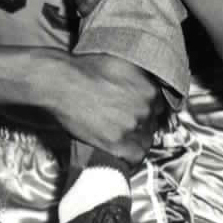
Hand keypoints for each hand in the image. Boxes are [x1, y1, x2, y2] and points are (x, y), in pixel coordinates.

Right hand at [44, 50, 168, 168]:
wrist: (62, 83)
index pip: (159, 106)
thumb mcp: (122, 63)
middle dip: (141, 125)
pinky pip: (135, 157)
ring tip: (125, 141)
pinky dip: (131, 159)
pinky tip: (125, 155)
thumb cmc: (86, 70)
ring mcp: (131, 127)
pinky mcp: (115, 144)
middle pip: (152, 124)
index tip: (139, 113)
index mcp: (149, 88)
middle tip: (127, 125)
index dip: (148, 110)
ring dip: (138, 142)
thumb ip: (139, 74)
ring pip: (146, 141)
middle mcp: (144, 108)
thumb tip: (145, 81)